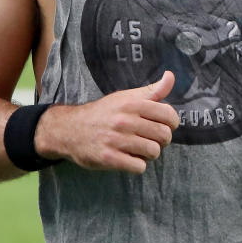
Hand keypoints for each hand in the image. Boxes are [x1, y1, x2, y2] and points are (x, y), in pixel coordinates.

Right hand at [34, 71, 179, 173]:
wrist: (70, 129)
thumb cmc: (103, 113)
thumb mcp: (126, 97)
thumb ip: (151, 90)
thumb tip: (171, 76)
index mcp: (131, 104)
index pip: (168, 115)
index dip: (172, 123)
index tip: (164, 125)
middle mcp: (124, 120)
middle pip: (163, 135)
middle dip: (161, 140)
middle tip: (151, 139)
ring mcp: (116, 140)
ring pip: (153, 152)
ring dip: (149, 154)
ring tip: (140, 149)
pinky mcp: (108, 158)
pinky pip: (138, 166)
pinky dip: (137, 165)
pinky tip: (129, 158)